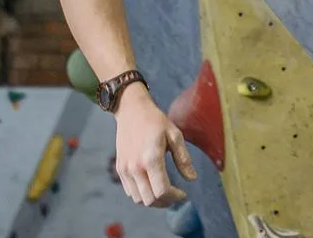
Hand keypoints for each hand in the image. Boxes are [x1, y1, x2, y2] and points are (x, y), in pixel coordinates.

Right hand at [114, 87, 196, 207]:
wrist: (131, 110)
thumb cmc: (155, 120)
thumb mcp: (174, 134)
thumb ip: (183, 158)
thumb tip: (192, 179)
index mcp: (151, 158)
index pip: (162, 191)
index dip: (175, 197)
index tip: (183, 194)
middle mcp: (136, 167)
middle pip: (150, 200)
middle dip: (165, 202)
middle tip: (175, 195)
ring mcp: (126, 169)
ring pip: (139, 199)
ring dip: (153, 201)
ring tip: (165, 192)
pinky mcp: (120, 168)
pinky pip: (130, 192)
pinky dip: (142, 195)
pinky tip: (152, 186)